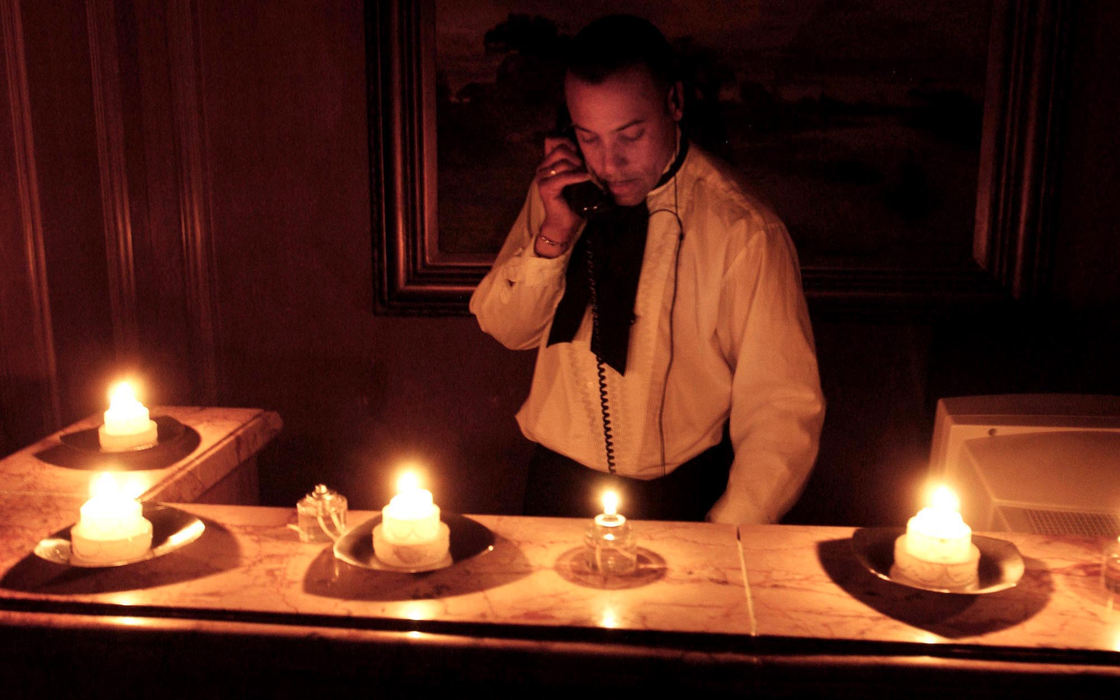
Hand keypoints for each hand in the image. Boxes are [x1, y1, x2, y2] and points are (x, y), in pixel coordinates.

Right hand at [533, 135, 591, 254]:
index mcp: (548, 163)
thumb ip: (577, 163)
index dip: (566, 141)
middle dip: (576, 155)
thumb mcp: (576, 177)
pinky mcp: (545, 187)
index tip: (579, 152)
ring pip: (562, 162)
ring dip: (578, 167)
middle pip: (560, 148)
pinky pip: (563, 176)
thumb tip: (592, 151)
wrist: (564, 223)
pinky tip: (586, 178)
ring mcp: (541, 177)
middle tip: (585, 167)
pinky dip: (577, 176)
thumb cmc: (573, 201)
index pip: (552, 139)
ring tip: (586, 175)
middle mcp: (542, 167)